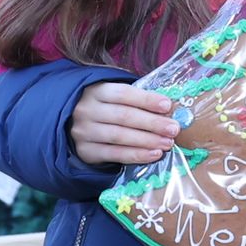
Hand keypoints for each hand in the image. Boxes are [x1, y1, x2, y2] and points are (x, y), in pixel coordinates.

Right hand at [68, 80, 183, 168]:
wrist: (71, 124)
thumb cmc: (103, 107)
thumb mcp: (112, 96)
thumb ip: (134, 98)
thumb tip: (168, 107)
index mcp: (96, 91)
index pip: (123, 93)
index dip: (146, 99)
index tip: (167, 105)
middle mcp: (87, 110)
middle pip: (124, 116)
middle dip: (152, 123)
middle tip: (173, 129)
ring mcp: (84, 132)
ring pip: (119, 136)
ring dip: (147, 140)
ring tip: (167, 143)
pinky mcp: (85, 151)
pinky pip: (114, 154)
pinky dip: (136, 155)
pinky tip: (154, 154)